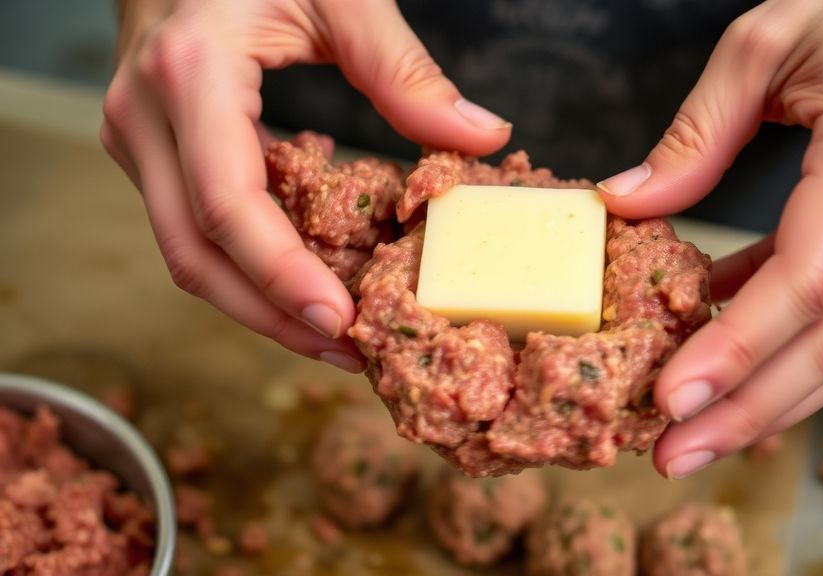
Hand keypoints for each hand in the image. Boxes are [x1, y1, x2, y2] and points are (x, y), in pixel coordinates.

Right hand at [101, 0, 510, 369]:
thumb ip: (403, 67)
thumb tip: (479, 134)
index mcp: (191, 73)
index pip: (228, 203)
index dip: (282, 275)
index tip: (341, 322)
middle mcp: (145, 118)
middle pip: (197, 254)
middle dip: (272, 316)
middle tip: (348, 353)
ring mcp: (138, 141)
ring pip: (188, 256)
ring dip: (259, 306)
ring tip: (335, 338)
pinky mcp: (149, 157)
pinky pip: (196, 231)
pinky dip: (249, 270)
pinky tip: (305, 288)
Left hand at [597, 0, 822, 477]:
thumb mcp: (763, 44)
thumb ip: (694, 133)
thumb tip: (627, 205)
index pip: (808, 277)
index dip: (739, 349)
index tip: (674, 398)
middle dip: (749, 409)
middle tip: (672, 456)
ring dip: (771, 402)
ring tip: (693, 439)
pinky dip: (790, 354)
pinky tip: (729, 371)